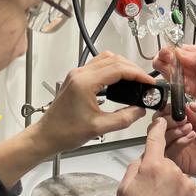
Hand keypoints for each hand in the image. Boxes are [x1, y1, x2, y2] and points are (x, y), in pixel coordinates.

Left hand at [0, 52, 155, 189]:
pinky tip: (121, 81)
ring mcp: (77, 74)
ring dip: (123, 66)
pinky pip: (99, 65)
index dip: (138, 74)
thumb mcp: (100, 127)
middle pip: (114, 59)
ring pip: (106, 59)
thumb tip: (141, 109)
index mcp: (86, 82)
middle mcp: (80, 73)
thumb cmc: (66, 133)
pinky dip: (113, 69)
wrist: (46, 136)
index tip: (149, 83)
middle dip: (133, 69)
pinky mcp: (77, 78)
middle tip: (146, 83)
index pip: (119, 68)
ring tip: (136, 80)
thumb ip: (124, 118)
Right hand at [115, 118, 195, 195]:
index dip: (159, 128)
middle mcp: (173, 171)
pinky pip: (191, 192)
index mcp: (152, 166)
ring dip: (173, 187)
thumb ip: (134, 168)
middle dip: (161, 172)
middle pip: (168, 163)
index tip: (161, 120)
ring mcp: (189, 184)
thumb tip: (143, 158)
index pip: (156, 139)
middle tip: (153, 193)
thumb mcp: (123, 191)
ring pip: (180, 178)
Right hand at [153, 44, 195, 99]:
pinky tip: (176, 83)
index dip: (167, 51)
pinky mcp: (186, 87)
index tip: (167, 55)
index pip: (173, 48)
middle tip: (168, 65)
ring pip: (165, 71)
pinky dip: (171, 84)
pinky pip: (173, 85)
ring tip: (173, 74)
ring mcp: (185, 75)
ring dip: (164, 72)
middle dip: (161, 61)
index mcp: (192, 52)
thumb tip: (179, 54)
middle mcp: (186, 62)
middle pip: (165, 58)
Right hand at [157, 104, 195, 178]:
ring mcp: (177, 148)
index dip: (166, 110)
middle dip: (167, 120)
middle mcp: (177, 135)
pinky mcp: (180, 161)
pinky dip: (178, 142)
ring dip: (173, 130)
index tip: (172, 107)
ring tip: (189, 127)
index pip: (165, 115)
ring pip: (161, 139)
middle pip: (158, 127)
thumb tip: (184, 106)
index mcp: (183, 122)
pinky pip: (170, 152)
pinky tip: (191, 137)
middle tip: (181, 118)